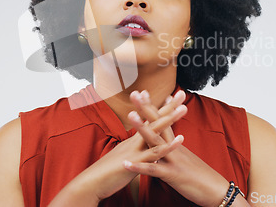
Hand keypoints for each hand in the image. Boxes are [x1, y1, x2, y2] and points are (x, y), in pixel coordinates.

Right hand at [59, 95, 187, 202]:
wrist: (91, 182)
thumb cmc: (108, 171)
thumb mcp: (124, 157)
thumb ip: (135, 150)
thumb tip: (144, 145)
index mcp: (135, 140)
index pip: (150, 119)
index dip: (160, 108)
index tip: (171, 96)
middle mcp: (135, 140)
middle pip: (154, 119)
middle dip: (169, 106)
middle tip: (181, 93)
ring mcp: (135, 149)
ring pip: (155, 131)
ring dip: (169, 119)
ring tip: (183, 109)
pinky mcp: (135, 162)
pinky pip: (154, 153)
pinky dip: (168, 146)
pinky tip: (180, 140)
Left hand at [124, 90, 227, 206]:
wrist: (217, 190)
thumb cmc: (201, 175)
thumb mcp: (185, 157)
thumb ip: (175, 146)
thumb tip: (169, 137)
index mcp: (175, 142)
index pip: (163, 120)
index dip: (153, 106)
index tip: (143, 92)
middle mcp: (174, 146)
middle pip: (159, 123)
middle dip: (146, 108)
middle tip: (134, 93)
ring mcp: (173, 159)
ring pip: (156, 141)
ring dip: (142, 128)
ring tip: (130, 116)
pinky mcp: (172, 175)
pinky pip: (154, 170)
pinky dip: (139, 167)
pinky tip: (126, 163)